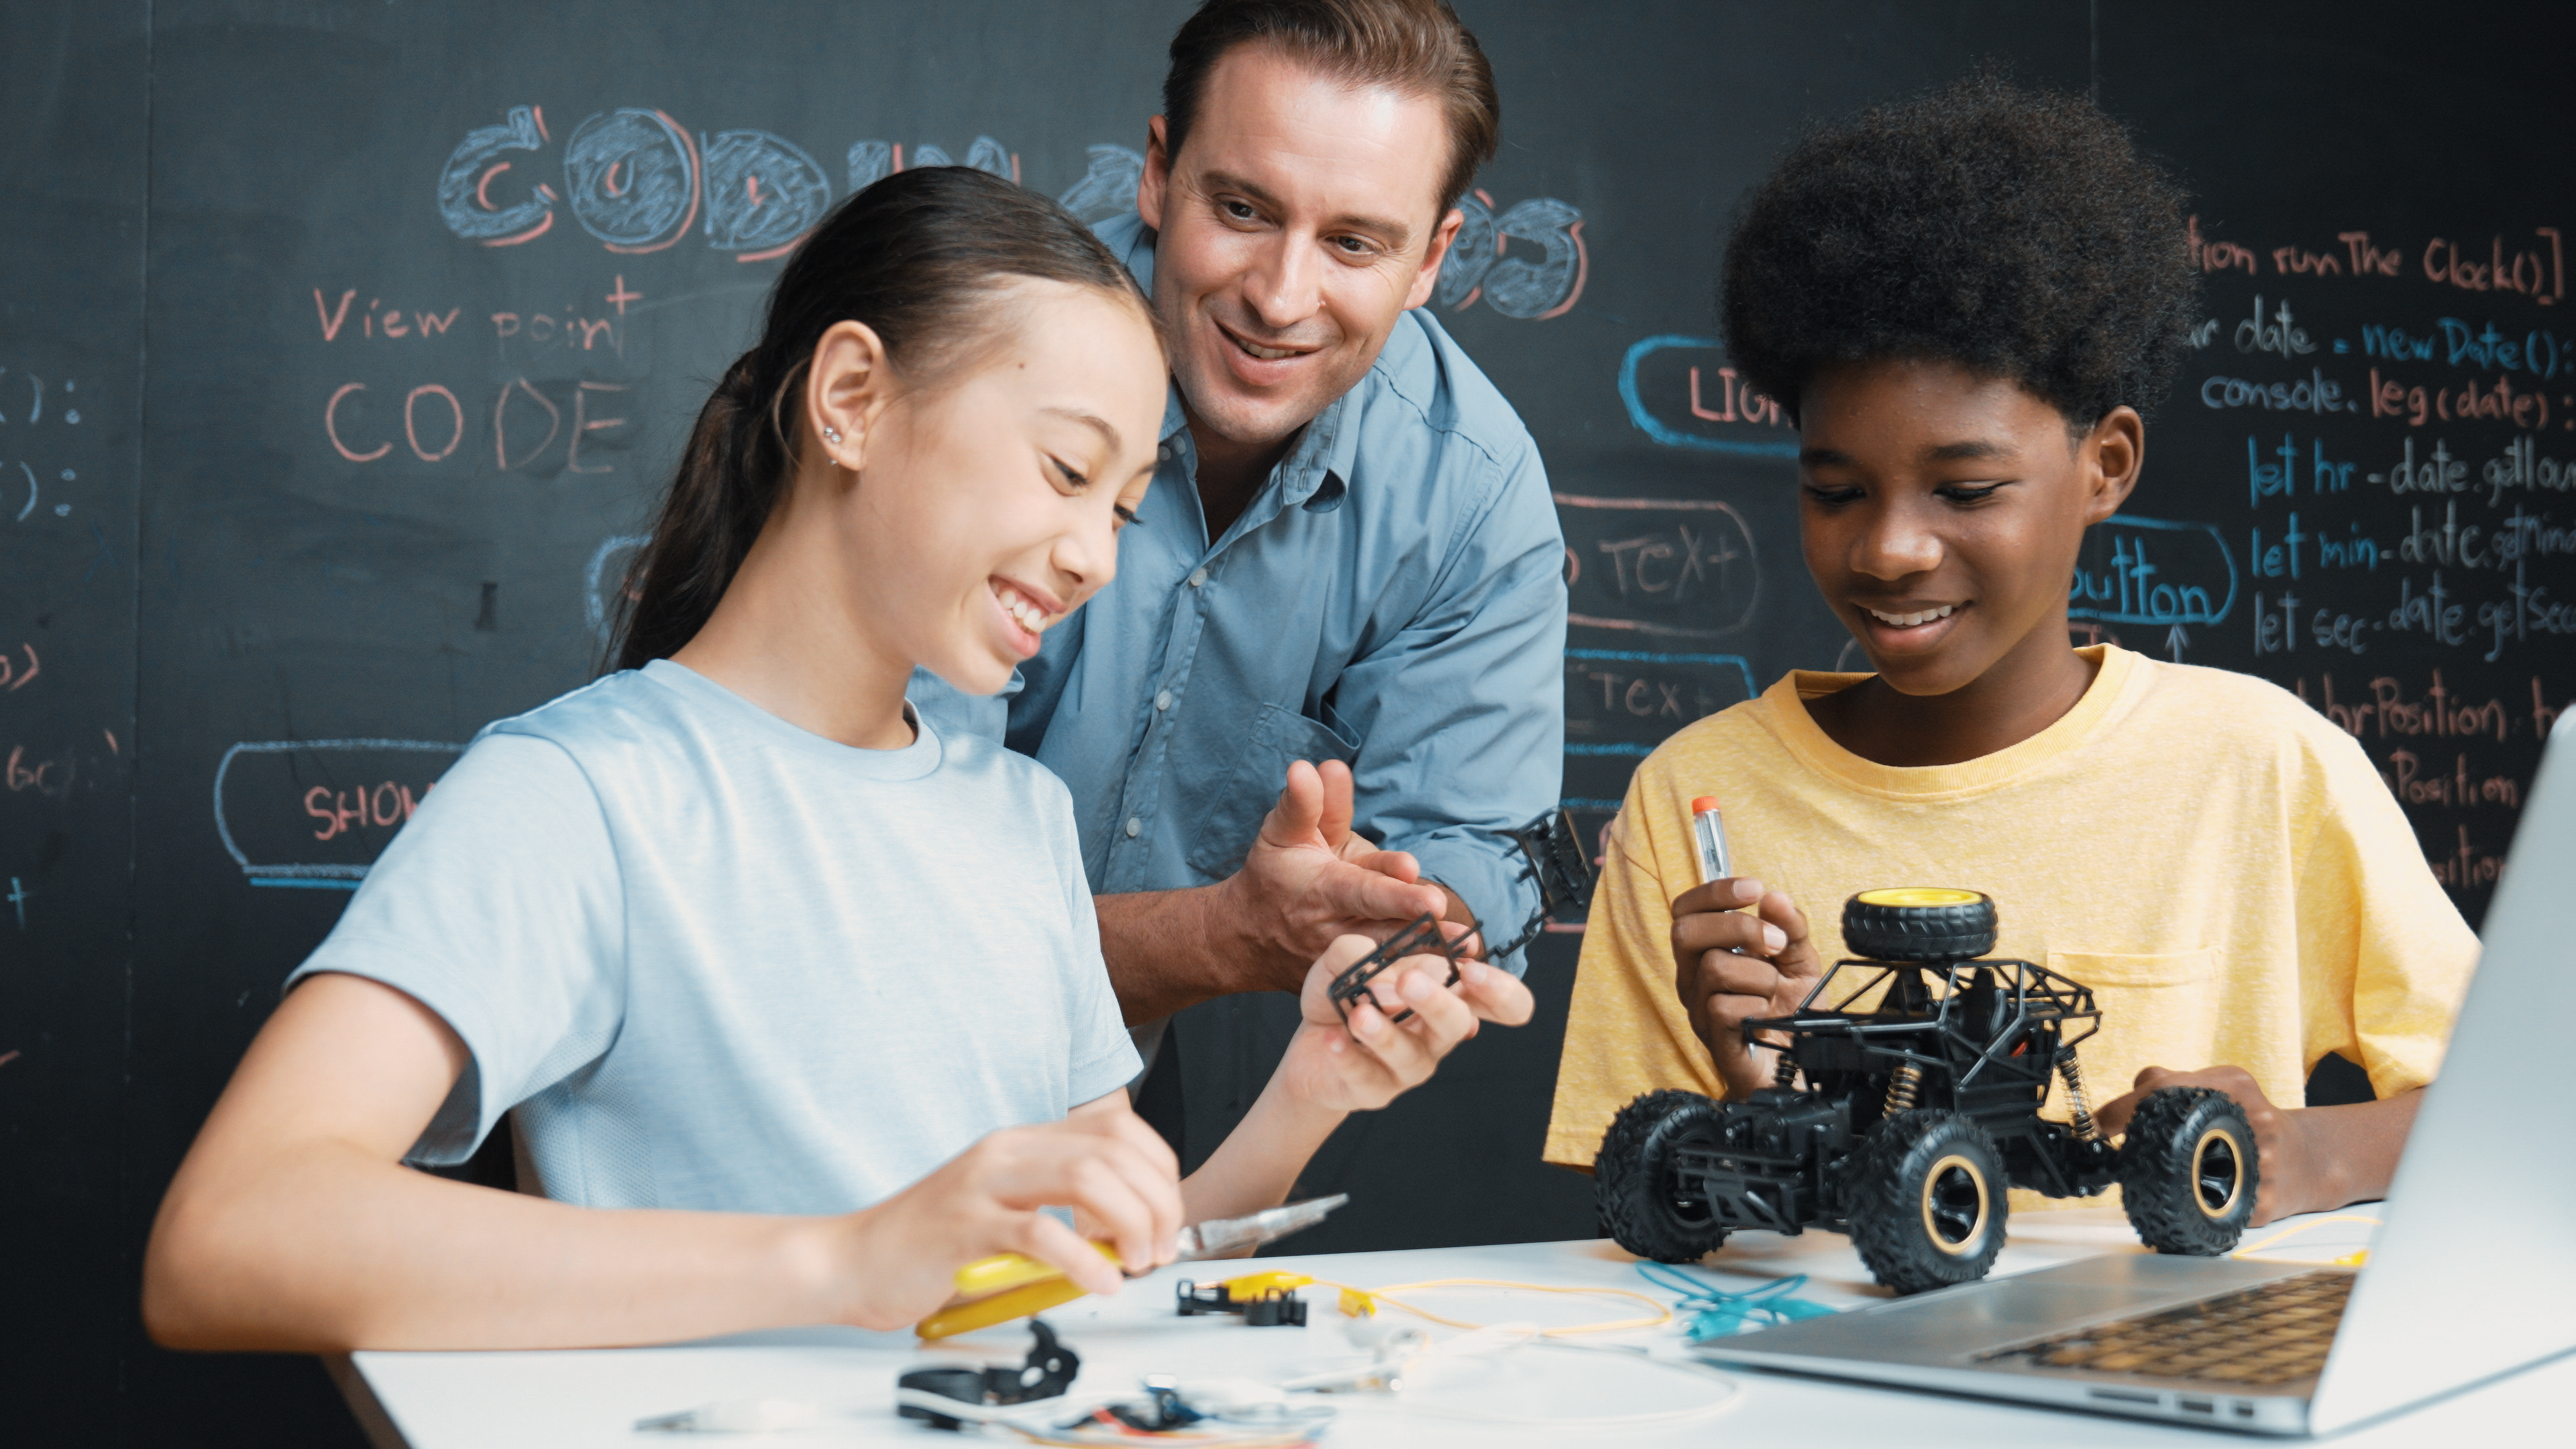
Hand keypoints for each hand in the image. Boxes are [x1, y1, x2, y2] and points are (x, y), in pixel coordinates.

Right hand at [830, 1099, 1181, 1329]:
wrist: (853, 1262)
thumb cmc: (931, 1245)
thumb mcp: (1008, 1213)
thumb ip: (1062, 1212)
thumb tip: (1130, 1235)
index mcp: (1022, 1142)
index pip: (1118, 1129)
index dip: (1159, 1172)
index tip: (1166, 1218)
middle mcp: (1006, 1151)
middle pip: (1112, 1153)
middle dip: (1155, 1203)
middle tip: (1158, 1249)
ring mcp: (984, 1183)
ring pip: (1087, 1178)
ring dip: (1129, 1224)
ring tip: (1134, 1263)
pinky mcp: (965, 1225)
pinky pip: (1041, 1233)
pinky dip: (1085, 1260)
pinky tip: (1100, 1281)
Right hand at [1219, 760, 1452, 992]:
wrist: (1246, 938)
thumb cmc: (1274, 875)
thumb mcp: (1281, 833)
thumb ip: (1306, 804)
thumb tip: (1316, 767)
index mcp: (1323, 891)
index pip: (1361, 890)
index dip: (1391, 889)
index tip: (1418, 878)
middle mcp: (1338, 931)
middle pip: (1384, 930)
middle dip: (1418, 928)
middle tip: (1457, 929)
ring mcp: (1347, 962)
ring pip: (1392, 959)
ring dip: (1431, 956)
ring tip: (1468, 949)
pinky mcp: (1355, 981)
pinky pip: (1389, 982)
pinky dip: (1418, 978)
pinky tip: (1454, 978)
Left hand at [1274, 933, 1534, 1114]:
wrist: (1311, 1038)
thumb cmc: (1347, 992)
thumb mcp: (1345, 958)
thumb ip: (1359, 952)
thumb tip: (1386, 990)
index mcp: (1447, 994)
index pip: (1502, 1002)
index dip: (1500, 991)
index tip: (1470, 971)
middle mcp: (1437, 1033)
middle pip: (1460, 1024)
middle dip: (1439, 1003)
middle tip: (1409, 981)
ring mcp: (1409, 1066)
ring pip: (1412, 1056)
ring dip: (1386, 1034)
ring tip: (1359, 1014)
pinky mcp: (1375, 1090)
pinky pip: (1368, 1077)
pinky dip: (1350, 1057)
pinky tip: (1333, 1039)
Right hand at [1671, 877, 1822, 1098]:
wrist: (1800, 1067)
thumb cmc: (1790, 1015)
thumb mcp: (1800, 962)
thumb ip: (1790, 928)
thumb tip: (1774, 897)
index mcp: (1706, 953)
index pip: (1685, 910)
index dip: (1714, 893)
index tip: (1753, 889)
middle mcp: (1694, 979)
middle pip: (1686, 932)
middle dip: (1738, 927)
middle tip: (1775, 943)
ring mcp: (1699, 1009)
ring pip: (1713, 968)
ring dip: (1759, 975)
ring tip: (1774, 992)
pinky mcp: (1713, 1038)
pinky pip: (1723, 1007)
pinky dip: (1757, 1006)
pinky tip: (1767, 1016)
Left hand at [2096, 1065, 2322, 1226]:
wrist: (2311, 1160)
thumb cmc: (2254, 1121)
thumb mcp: (2221, 1085)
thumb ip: (2170, 1083)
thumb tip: (2117, 1107)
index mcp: (2233, 1085)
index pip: (2161, 1088)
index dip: (2120, 1110)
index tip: (2098, 1125)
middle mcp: (2249, 1120)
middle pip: (2168, 1127)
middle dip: (2137, 1141)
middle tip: (2120, 1150)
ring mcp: (2259, 1163)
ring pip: (2184, 1173)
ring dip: (2162, 1174)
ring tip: (2159, 1171)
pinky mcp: (2262, 1203)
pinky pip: (2209, 1206)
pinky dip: (2190, 1202)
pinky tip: (2187, 1196)